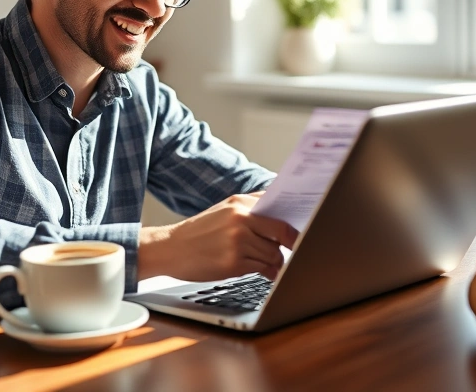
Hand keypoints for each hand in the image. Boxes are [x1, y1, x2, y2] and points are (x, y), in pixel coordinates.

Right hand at [138, 192, 298, 281]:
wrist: (171, 248)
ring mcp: (237, 241)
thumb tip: (283, 214)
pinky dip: (266, 272)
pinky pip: (262, 268)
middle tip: (294, 250)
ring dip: (275, 261)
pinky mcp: (234, 262)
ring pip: (274, 253)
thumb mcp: (224, 211)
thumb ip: (252, 209)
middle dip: (291, 244)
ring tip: (268, 263)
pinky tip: (262, 271)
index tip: (304, 230)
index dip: (294, 222)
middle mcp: (240, 219)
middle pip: (282, 232)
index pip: (279, 209)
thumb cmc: (200, 232)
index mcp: (240, 203)